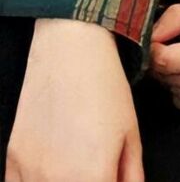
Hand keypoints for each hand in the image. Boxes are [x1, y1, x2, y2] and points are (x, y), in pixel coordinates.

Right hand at [5, 17, 143, 181]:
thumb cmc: (103, 85)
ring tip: (76, 164)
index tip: (111, 179)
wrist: (69, 46)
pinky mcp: (12, 159)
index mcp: (92, 179)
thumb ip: (131, 176)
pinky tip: (51, 168)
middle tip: (96, 171)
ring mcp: (28, 173)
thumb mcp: (131, 134)